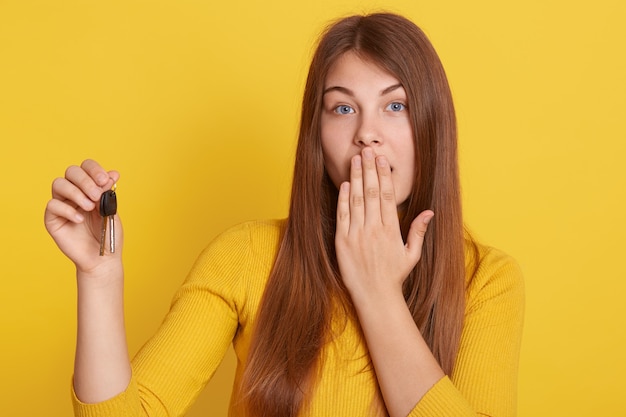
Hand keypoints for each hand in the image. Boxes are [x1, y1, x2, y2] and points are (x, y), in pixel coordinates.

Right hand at [44, 159, 121, 273]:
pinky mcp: (52, 219)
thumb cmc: (108, 234)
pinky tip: (80, 220)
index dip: (94, 169)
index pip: (86, 167)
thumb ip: (108, 193)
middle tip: (97, 196)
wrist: (103, 258)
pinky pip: (52, 205)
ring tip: (89, 207)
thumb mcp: (111, 210)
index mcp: (90, 188)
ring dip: (76, 193)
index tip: (105, 180)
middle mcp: (75, 193)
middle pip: (71, 172)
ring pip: (59, 184)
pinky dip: (68, 210)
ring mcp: (62, 204)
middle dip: (85, 180)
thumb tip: (113, 173)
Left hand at [335, 147, 432, 299]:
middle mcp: (374, 229)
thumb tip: (429, 212)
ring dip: (356, 178)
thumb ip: (418, 231)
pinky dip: (343, 199)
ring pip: (356, 200)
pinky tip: (344, 184)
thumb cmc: (394, 275)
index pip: (388, 196)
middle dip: (369, 169)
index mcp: (392, 230)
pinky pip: (343, 215)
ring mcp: (357, 234)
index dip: (384, 175)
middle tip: (368, 150)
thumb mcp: (412, 254)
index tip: (382, 159)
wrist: (374, 296)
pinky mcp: (343, 241)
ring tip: (355, 159)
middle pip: (372, 192)